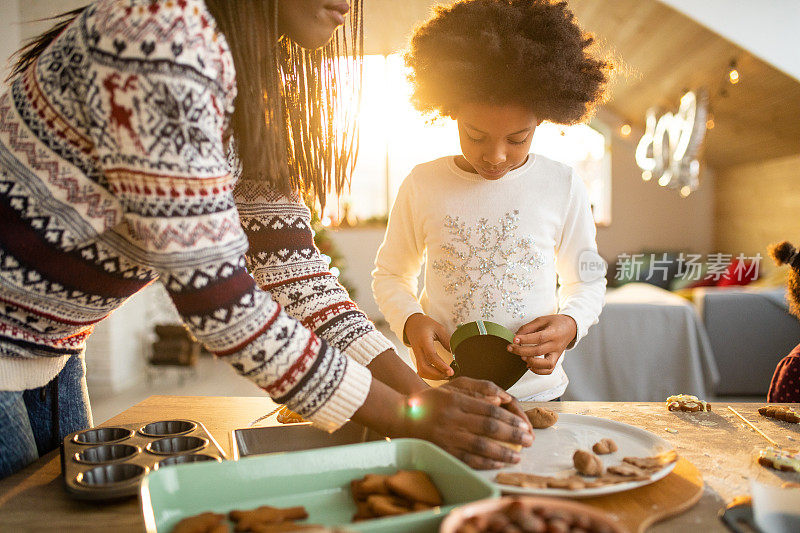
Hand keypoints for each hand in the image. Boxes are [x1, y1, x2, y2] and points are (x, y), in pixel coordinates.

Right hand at [400, 380, 533, 468]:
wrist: (399, 416)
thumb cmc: (431, 401)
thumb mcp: (452, 388)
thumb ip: (478, 390)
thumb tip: (503, 398)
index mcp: (456, 400)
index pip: (490, 410)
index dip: (510, 419)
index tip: (524, 426)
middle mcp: (452, 417)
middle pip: (489, 428)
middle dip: (513, 435)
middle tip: (529, 441)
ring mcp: (446, 435)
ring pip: (480, 445)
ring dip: (502, 452)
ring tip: (518, 455)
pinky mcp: (441, 450)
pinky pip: (467, 459)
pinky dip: (485, 462)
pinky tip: (498, 463)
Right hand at [404, 313, 453, 379]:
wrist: (412, 324)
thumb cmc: (426, 325)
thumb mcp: (439, 328)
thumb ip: (447, 340)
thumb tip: (456, 354)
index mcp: (424, 341)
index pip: (431, 356)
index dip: (441, 366)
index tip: (451, 371)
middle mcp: (418, 350)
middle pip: (425, 368)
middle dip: (438, 375)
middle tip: (450, 374)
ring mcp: (417, 356)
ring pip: (422, 372)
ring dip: (434, 377)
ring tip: (446, 374)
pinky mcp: (417, 360)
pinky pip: (422, 371)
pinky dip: (430, 376)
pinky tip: (439, 373)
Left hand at [507, 314, 576, 374]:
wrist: (571, 328)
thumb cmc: (555, 323)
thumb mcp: (542, 320)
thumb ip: (529, 327)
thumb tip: (516, 335)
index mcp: (554, 333)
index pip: (539, 338)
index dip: (525, 339)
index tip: (514, 339)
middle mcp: (556, 345)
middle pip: (539, 351)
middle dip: (521, 351)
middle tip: (510, 348)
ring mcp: (557, 354)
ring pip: (546, 364)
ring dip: (532, 362)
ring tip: (522, 357)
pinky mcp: (556, 360)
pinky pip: (549, 370)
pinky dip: (538, 371)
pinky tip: (529, 365)